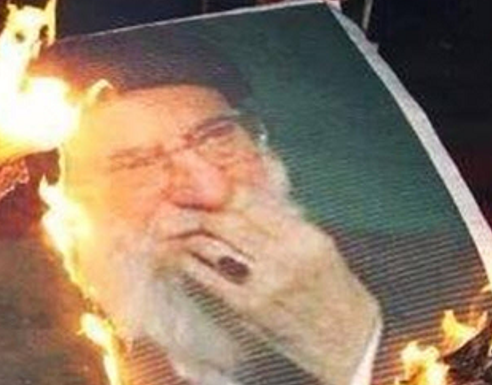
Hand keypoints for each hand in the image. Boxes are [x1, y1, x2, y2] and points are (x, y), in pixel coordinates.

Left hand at [165, 190, 380, 384]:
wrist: (350, 340)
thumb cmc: (333, 289)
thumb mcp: (317, 245)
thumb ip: (279, 222)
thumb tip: (234, 198)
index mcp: (304, 236)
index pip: (249, 201)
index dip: (214, 185)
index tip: (190, 175)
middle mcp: (286, 256)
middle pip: (226, 220)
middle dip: (193, 207)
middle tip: (170, 199)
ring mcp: (266, 284)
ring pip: (213, 246)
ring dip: (185, 231)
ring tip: (166, 222)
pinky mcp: (250, 309)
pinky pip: (209, 278)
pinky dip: (188, 261)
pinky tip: (175, 252)